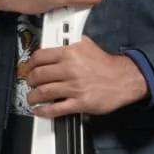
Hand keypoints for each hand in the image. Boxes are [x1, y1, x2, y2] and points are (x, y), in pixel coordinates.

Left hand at [26, 38, 147, 116]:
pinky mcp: (80, 102)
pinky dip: (44, 111)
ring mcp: (75, 87)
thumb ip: (69, 43)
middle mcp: (70, 69)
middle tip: (30, 83)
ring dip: (33, 96)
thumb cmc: (106, 64)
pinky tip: (39, 110)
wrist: (124, 79)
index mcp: (70, 53)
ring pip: (44, 92)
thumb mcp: (87, 44)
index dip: (31, 64)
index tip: (30, 67)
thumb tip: (54, 43)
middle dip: (30, 81)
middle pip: (39, 75)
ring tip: (32, 97)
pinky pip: (56, 108)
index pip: (40, 57)